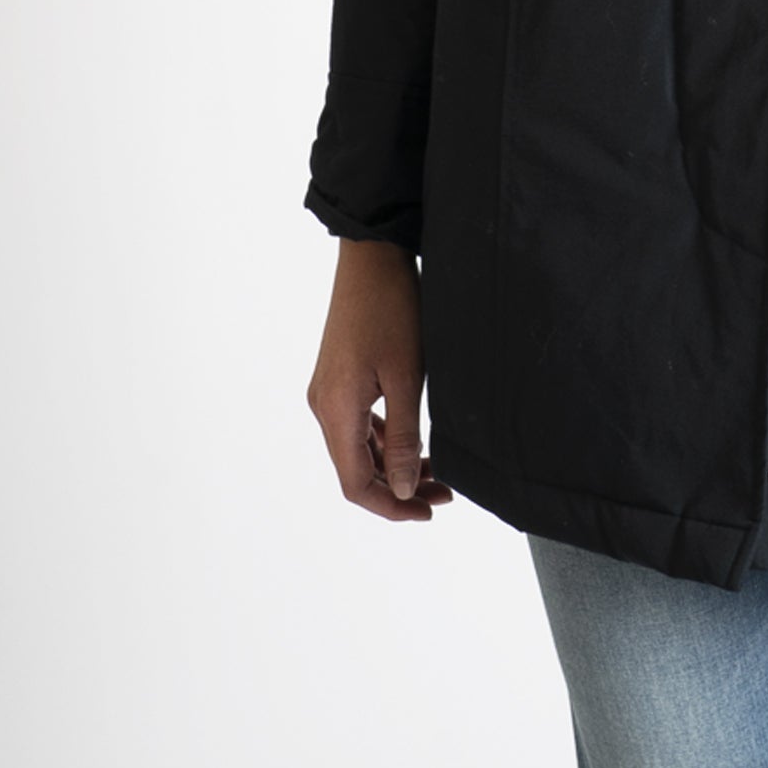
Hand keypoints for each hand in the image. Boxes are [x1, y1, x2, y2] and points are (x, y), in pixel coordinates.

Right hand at [306, 239, 455, 521]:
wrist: (372, 256)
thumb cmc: (393, 310)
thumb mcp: (406, 376)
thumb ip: (402, 437)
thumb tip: (400, 489)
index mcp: (335, 410)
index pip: (355, 483)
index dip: (390, 506)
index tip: (428, 511)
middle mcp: (324, 406)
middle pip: (356, 469)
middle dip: (398, 487)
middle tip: (443, 494)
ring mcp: (328, 391)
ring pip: (359, 448)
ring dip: (394, 465)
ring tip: (436, 473)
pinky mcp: (339, 378)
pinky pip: (359, 424)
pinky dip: (385, 441)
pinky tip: (414, 444)